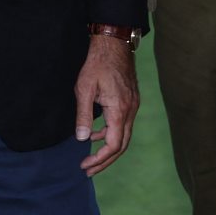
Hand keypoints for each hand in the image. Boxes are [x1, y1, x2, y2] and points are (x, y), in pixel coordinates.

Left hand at [74, 34, 139, 175]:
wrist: (114, 44)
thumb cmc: (97, 64)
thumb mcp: (84, 89)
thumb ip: (83, 115)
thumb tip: (82, 139)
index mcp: (120, 110)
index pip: (114, 145)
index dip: (100, 159)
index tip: (85, 165)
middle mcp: (130, 111)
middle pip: (121, 146)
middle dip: (105, 161)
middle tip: (88, 170)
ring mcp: (133, 107)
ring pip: (124, 136)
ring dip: (108, 148)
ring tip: (90, 156)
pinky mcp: (131, 101)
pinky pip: (123, 125)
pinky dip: (110, 133)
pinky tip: (96, 134)